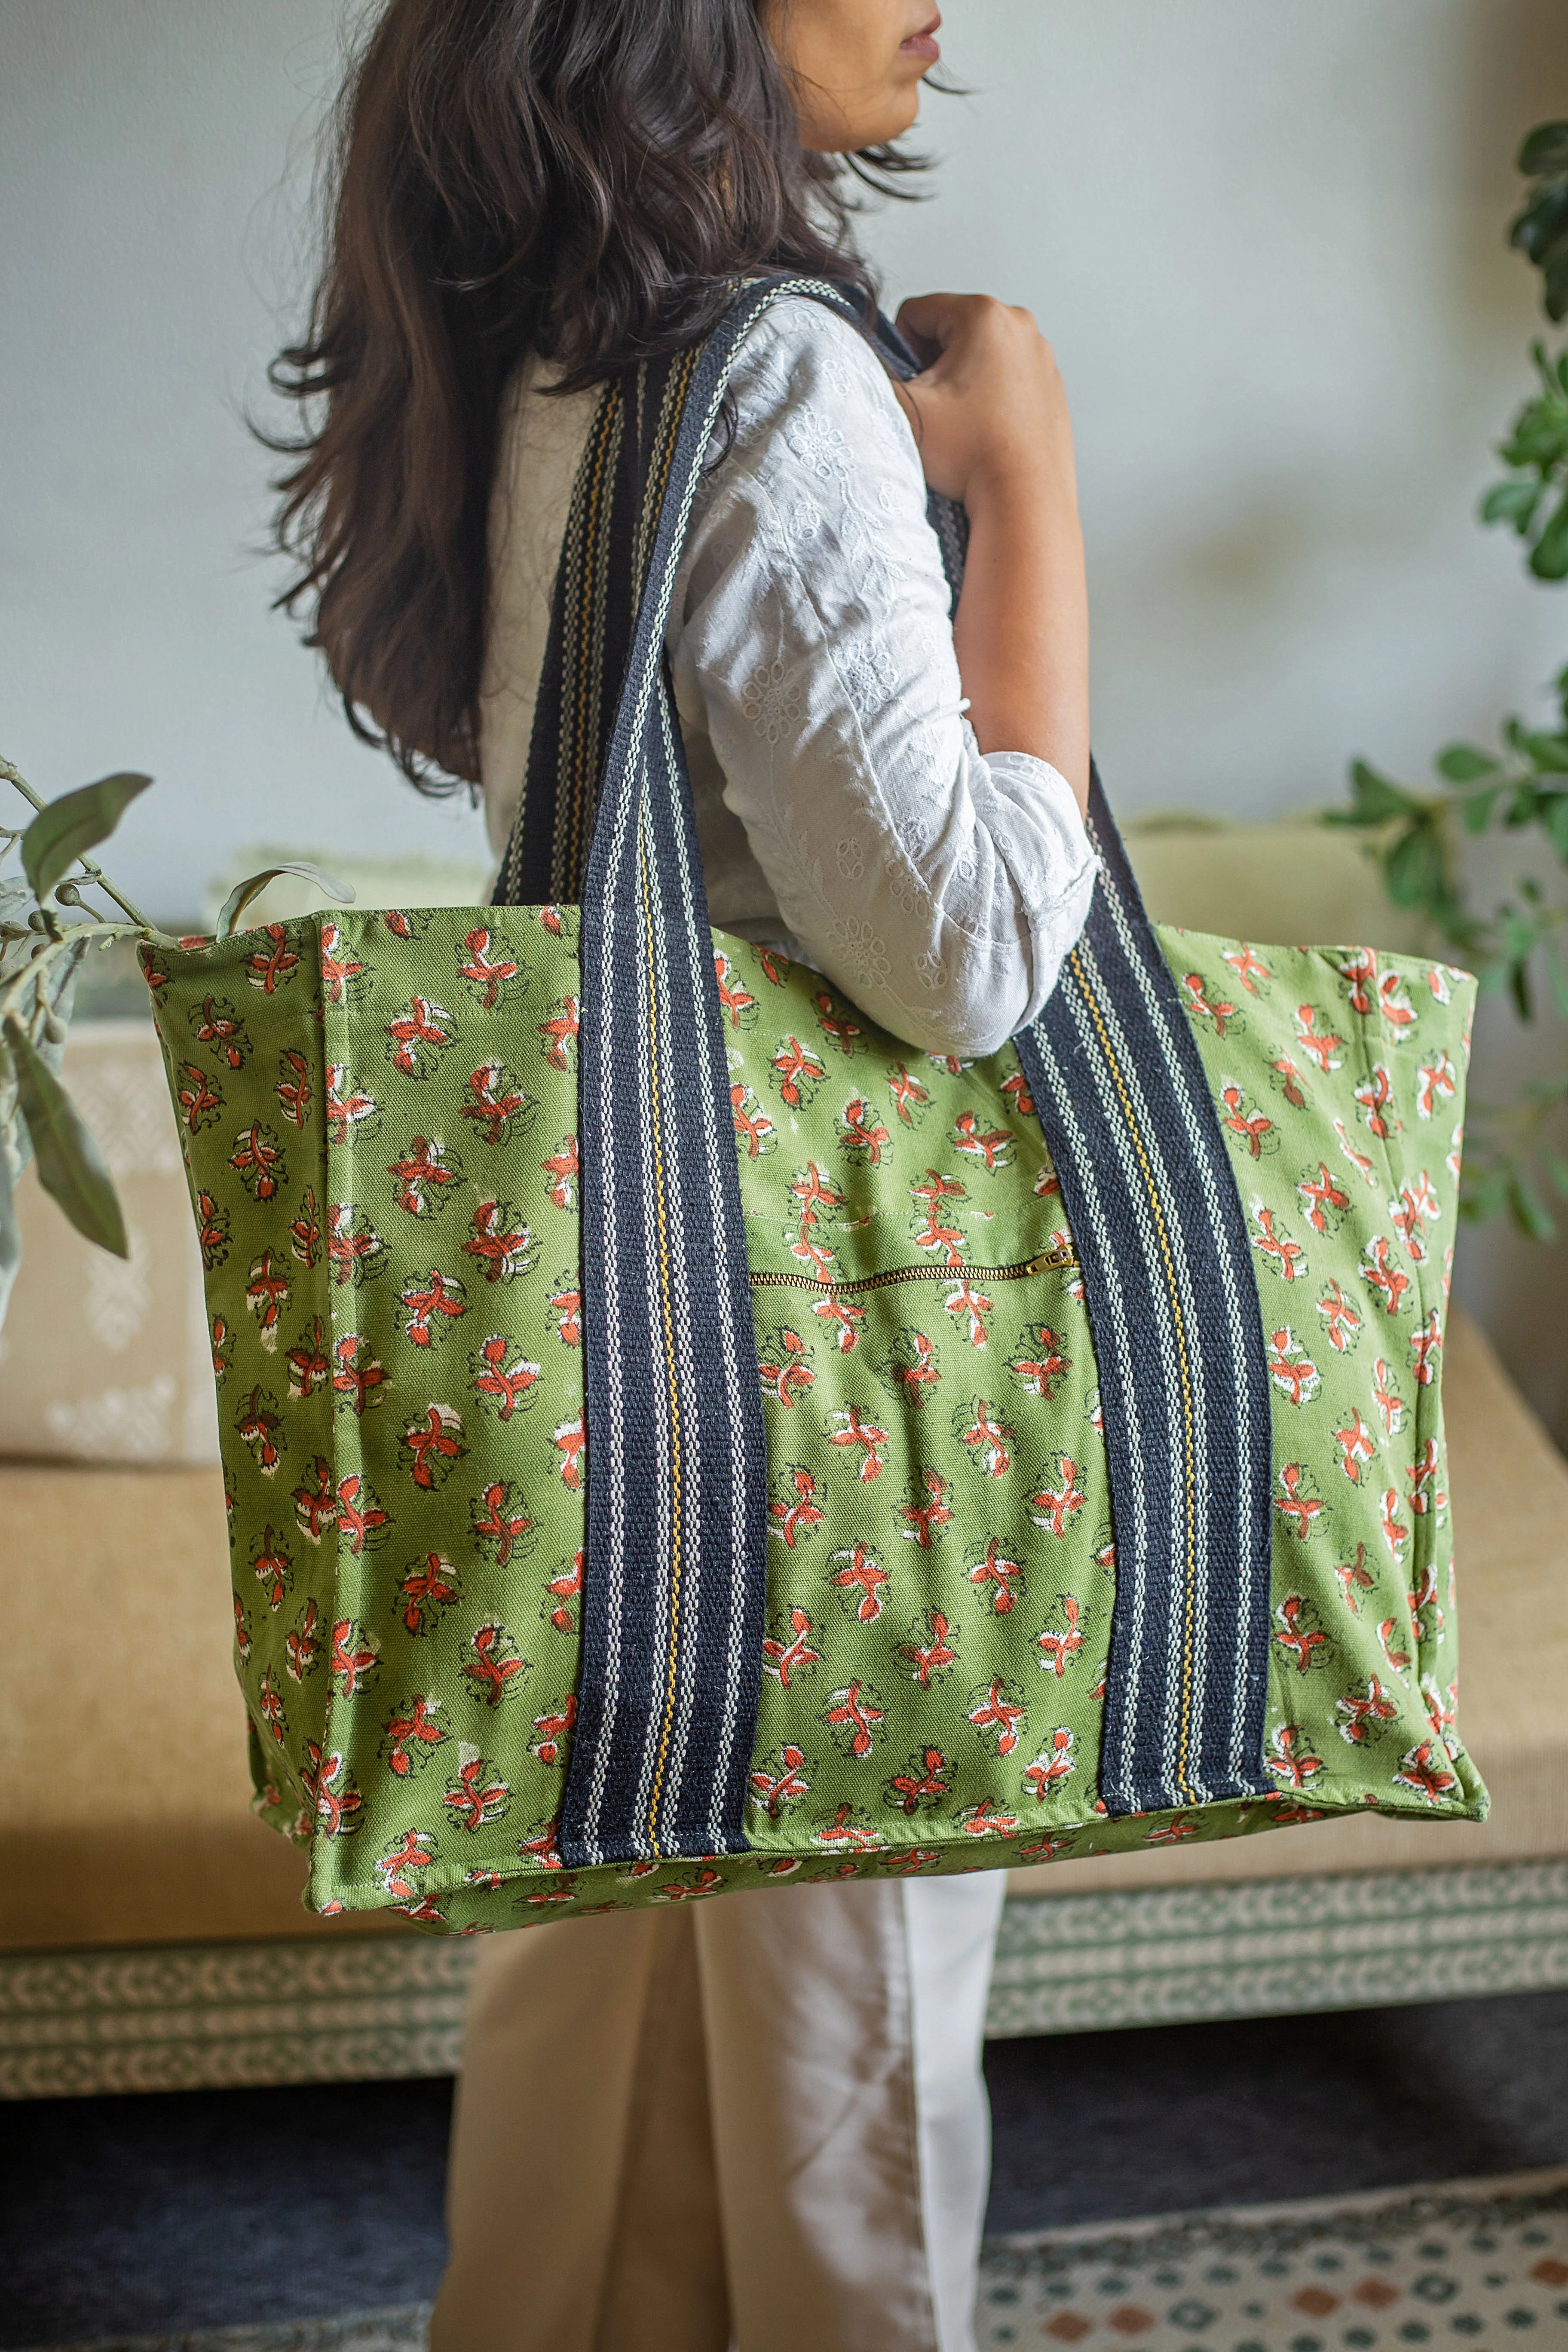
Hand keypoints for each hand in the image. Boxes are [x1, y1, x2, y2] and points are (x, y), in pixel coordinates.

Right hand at [891, 293, 1077, 514]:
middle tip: (939, 409)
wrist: (1024, 498)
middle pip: (950, 330)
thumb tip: (862, 368)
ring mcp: (1040, 353)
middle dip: (934, 365)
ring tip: (964, 422)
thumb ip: (872, 378)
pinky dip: (990, 395)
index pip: (916, 312)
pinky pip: (1006, 376)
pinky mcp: (1051, 384)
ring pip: (978, 354)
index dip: (901, 350)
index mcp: (983, 315)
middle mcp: (1019, 324)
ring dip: (962, 381)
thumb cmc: (971, 454)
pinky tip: (987, 429)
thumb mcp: (905, 411)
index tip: (915, 388)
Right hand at [891, 295, 1089, 807]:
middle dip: (925, 390)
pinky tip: (966, 491)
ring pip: (974, 397)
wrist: (1028, 524)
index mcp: (987, 320)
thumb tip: (790, 390)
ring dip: (952, 427)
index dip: (887, 359)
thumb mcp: (893, 423)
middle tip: (905, 446)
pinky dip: (980, 451)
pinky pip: (998, 429)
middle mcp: (1025, 341)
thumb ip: (849, 403)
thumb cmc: (959, 469)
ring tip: (935, 473)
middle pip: (946, 355)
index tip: (879, 405)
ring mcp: (1045, 385)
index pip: (913, 315)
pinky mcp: (1054, 432)